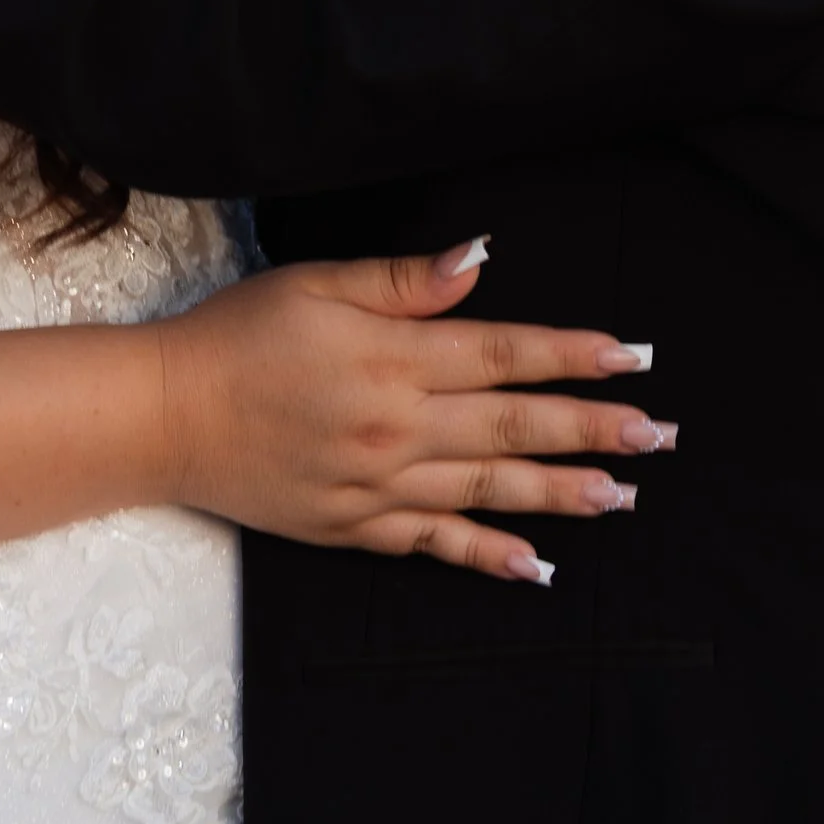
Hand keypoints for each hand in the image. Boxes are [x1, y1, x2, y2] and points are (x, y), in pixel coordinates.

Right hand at [154, 245, 671, 579]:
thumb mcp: (315, 282)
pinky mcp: (357, 529)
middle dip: (593, 430)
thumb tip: (480, 260)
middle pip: (513, 429)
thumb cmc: (238, 334)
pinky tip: (538, 564)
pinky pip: (437, 544)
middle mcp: (397, 427)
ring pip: (490, 491)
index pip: (504, 355)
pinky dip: (490, 555)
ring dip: (563, 494)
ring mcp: (380, 486)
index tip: (635, 359)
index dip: (574, 357)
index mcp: (392, 358)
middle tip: (659, 436)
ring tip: (622, 496)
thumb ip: (403, 281)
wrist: (165, 416)